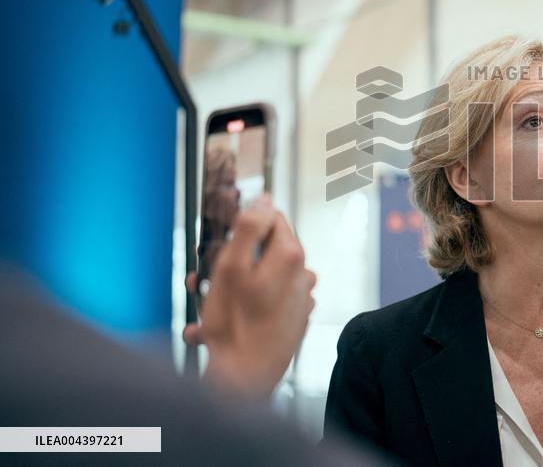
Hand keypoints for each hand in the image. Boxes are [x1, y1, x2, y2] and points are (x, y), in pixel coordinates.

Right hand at [184, 195, 315, 400]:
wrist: (246, 380)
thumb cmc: (235, 325)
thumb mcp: (231, 267)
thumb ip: (249, 228)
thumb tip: (264, 199)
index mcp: (291, 255)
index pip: (271, 217)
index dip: (243, 226)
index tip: (221, 242)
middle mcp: (303, 274)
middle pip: (265, 249)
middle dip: (232, 259)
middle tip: (203, 278)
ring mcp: (300, 298)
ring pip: (262, 278)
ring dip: (232, 287)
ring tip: (204, 307)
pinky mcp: (293, 319)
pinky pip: (266, 302)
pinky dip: (244, 308)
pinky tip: (218, 327)